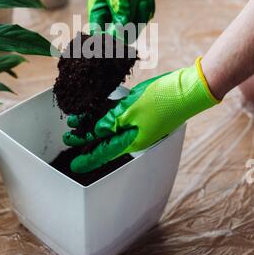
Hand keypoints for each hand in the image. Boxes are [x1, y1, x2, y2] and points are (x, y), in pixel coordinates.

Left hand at [63, 58, 218, 172]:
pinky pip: (117, 111)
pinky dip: (104, 111)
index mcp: (132, 140)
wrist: (186, 88)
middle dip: (85, 140)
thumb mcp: (132, 111)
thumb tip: (98, 130)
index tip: (74, 166)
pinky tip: (94, 107)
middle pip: (104, 140)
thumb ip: (112, 121)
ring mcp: (136, 120)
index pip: (104, 153)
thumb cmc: (162, 101)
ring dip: (92, 124)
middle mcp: (133, 133)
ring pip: (108, 124)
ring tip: (74, 123)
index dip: (88, 159)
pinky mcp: (139, 107)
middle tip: (67, 139)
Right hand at [88, 0, 155, 37]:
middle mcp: (110, 14)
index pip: (100, 34)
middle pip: (121, 34)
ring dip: (142, 13)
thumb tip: (122, 28)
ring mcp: (125, 11)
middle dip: (133, 24)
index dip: (109, 39)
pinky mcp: (137, 7)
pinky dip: (148, 7)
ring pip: (136, 27)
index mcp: (99, 11)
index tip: (122, 36)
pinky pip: (145, 17)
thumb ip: (119, 8)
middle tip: (139, 8)